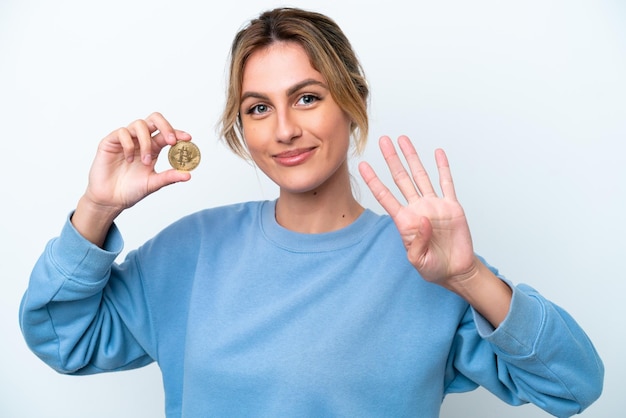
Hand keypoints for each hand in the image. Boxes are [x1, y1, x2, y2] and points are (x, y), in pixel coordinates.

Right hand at [84, 112, 191, 214]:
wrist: (110, 200)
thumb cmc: (131, 190)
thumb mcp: (153, 183)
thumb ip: (169, 177)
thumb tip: (188, 175)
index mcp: (153, 148)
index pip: (167, 134)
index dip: (178, 133)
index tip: (188, 138)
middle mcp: (140, 140)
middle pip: (154, 119)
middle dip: (165, 126)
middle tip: (171, 141)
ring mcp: (126, 139)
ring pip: (140, 124)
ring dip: (146, 142)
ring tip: (146, 161)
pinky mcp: (111, 141)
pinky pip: (122, 133)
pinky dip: (129, 145)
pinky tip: (129, 160)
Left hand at [358, 135, 478, 287]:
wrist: (456, 270)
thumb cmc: (433, 268)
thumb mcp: (419, 261)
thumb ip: (417, 243)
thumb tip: (422, 220)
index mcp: (405, 221)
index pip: (385, 196)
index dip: (374, 180)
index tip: (363, 165)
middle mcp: (417, 208)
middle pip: (401, 178)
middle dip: (392, 159)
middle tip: (383, 140)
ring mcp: (434, 205)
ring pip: (421, 175)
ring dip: (412, 157)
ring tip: (403, 140)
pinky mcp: (451, 206)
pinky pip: (446, 182)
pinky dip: (442, 167)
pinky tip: (437, 153)